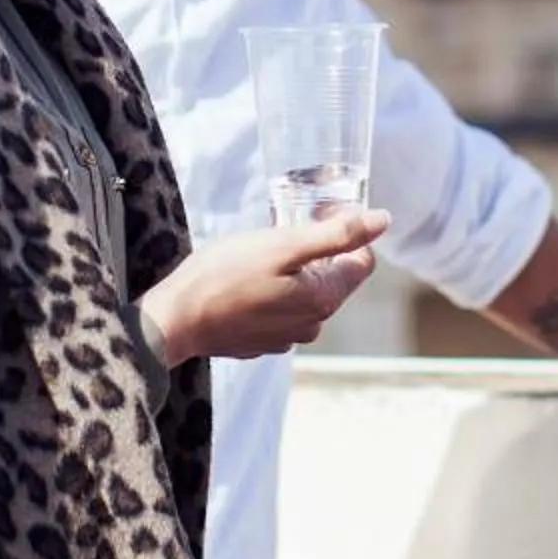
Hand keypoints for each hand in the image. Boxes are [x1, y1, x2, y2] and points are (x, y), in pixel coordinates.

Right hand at [142, 210, 389, 366]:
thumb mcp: (283, 244)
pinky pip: (279, 308)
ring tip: (258, 255)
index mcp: (323, 300)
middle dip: (316, 252)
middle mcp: (311, 324)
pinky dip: (270, 291)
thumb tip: (383, 221)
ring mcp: (285, 337)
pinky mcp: (259, 342)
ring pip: (304, 292)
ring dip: (291, 271)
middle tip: (280, 231)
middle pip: (332, 277)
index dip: (344, 233)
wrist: (174, 320)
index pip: (362, 262)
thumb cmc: (223, 276)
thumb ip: (337, 234)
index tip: (314, 217)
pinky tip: (244, 281)